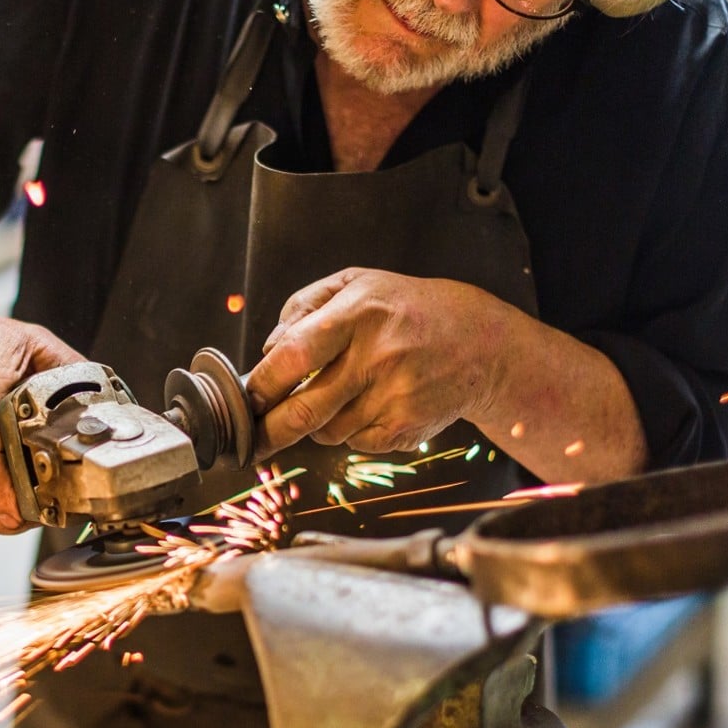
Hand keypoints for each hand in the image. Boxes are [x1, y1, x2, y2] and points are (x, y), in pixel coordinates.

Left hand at [246, 268, 516, 458]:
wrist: (482, 343)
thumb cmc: (409, 309)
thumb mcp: (358, 283)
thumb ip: (305, 307)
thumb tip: (268, 351)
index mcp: (359, 313)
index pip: (294, 355)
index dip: (262, 384)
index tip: (246, 399)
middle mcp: (377, 355)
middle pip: (305, 410)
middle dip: (270, 431)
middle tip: (253, 440)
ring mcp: (395, 395)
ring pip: (328, 432)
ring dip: (318, 425)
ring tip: (341, 396)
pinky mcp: (408, 426)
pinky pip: (357, 444)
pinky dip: (351, 433)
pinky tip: (372, 406)